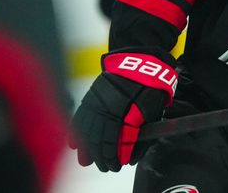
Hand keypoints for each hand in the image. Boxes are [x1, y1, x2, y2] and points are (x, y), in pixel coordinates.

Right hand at [69, 47, 176, 171]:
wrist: (141, 60)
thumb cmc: (150, 87)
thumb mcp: (153, 109)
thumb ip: (141, 132)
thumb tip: (132, 156)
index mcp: (126, 109)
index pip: (115, 140)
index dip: (114, 155)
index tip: (117, 165)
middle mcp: (108, 105)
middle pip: (99, 137)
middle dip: (100, 155)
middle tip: (104, 166)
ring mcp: (97, 99)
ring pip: (87, 128)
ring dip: (86, 147)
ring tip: (87, 161)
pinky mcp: (91, 94)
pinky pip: (80, 115)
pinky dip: (76, 131)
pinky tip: (73, 144)